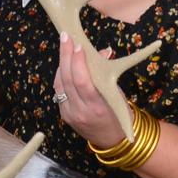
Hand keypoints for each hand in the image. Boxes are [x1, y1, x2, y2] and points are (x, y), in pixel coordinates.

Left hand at [53, 33, 126, 148]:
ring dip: (61, 64)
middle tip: (66, 37)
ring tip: (65, 47)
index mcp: (98, 107)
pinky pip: (59, 91)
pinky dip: (61, 76)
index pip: (83, 81)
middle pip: (68, 80)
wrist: (113, 140)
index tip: (78, 45)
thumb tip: (102, 52)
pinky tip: (64, 65)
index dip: (77, 62)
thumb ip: (106, 74)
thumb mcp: (117, 93)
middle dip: (65, 56)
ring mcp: (70, 115)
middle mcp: (81, 112)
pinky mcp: (64, 115)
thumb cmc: (119, 113)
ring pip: (60, 84)